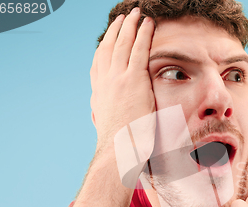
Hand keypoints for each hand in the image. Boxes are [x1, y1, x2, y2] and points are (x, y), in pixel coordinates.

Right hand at [90, 8, 155, 151]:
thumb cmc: (117, 147)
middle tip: (123, 18)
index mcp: (99, 94)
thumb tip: (102, 118)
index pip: (99, 64)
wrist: (118, 151)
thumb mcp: (106, 128)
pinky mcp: (133, 80)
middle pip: (108, 48)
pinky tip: (148, 24)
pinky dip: (143, 34)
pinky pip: (138, 50)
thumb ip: (106, 117)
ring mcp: (117, 79)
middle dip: (116, 31)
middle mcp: (104, 82)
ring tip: (136, 14)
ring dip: (130, 26)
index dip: (104, 47)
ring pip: (123, 44)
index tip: (109, 38)